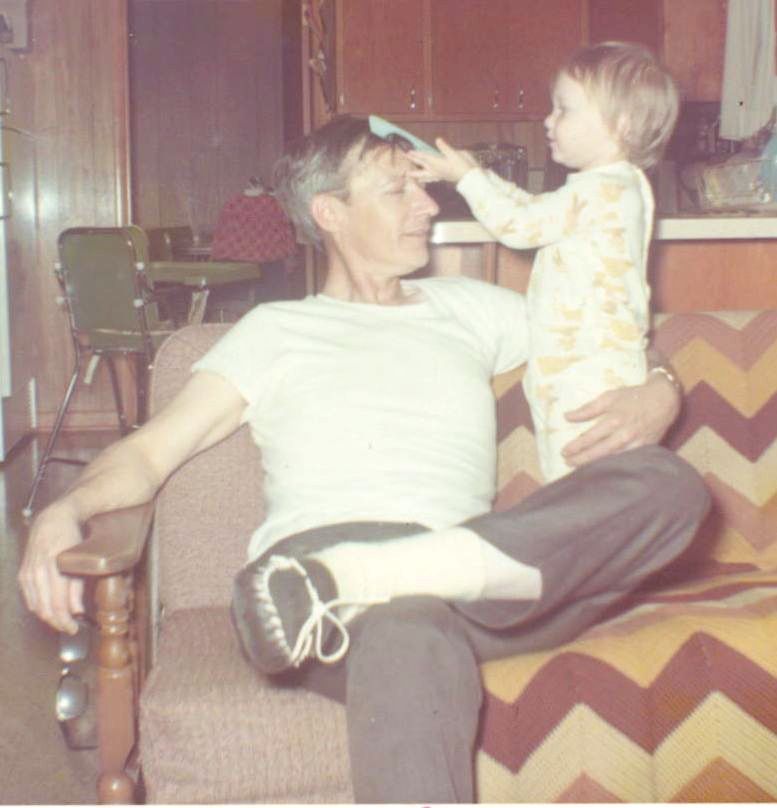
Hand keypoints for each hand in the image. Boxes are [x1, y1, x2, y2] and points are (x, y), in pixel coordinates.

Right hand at [18, 500, 84, 633]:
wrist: (52, 520)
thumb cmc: (70, 537)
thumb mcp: (80, 560)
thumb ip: (77, 587)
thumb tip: (77, 611)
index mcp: (53, 569)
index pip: (57, 605)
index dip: (66, 621)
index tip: (75, 628)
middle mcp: (37, 573)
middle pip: (45, 609)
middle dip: (57, 622)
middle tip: (70, 628)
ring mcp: (27, 574)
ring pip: (36, 606)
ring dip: (48, 617)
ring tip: (62, 620)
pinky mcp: (22, 575)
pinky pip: (30, 598)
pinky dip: (39, 607)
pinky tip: (50, 609)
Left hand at [408, 137, 479, 183]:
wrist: (469, 178)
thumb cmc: (462, 165)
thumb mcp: (454, 154)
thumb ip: (445, 147)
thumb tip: (437, 140)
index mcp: (437, 163)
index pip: (424, 157)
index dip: (416, 154)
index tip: (408, 152)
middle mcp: (436, 169)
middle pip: (422, 165)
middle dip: (414, 161)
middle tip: (405, 159)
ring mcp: (438, 175)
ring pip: (425, 175)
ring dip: (417, 174)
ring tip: (410, 176)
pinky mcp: (442, 178)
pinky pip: (431, 179)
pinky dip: (426, 179)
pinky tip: (425, 180)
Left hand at [561, 370, 679, 466]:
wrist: (664, 399)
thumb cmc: (633, 397)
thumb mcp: (609, 397)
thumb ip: (588, 409)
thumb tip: (567, 416)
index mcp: (614, 420)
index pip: (590, 437)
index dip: (576, 446)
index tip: (564, 451)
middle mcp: (624, 434)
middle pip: (599, 452)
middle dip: (582, 459)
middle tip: (567, 463)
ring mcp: (636, 444)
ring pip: (612, 459)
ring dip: (595, 465)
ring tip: (581, 470)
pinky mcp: (645, 449)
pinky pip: (627, 460)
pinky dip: (614, 466)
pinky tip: (604, 470)